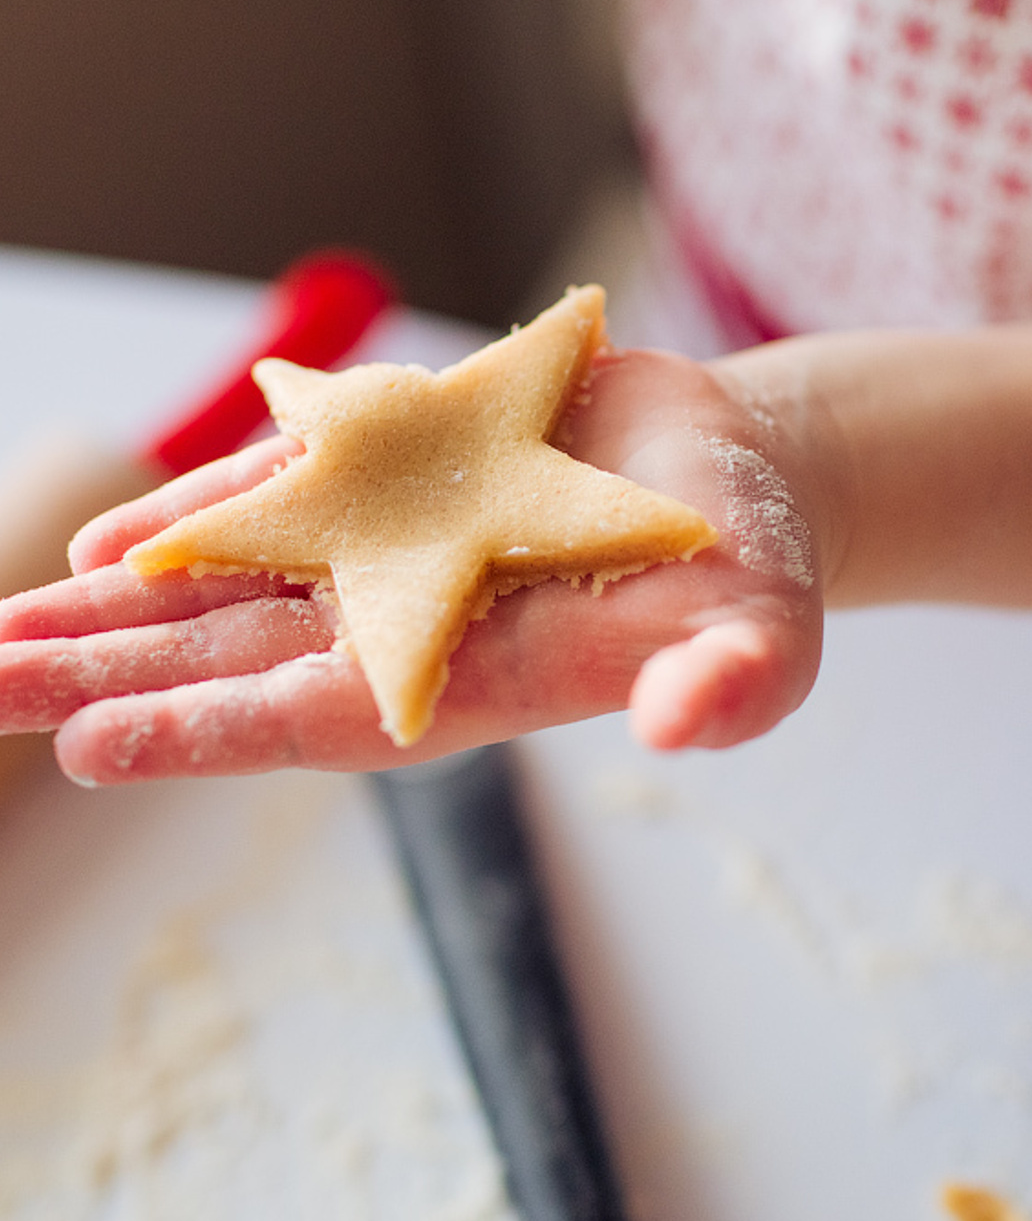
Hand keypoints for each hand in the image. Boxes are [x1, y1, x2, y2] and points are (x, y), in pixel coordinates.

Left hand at [0, 349, 827, 782]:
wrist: (727, 473)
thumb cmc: (749, 564)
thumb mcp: (766, 626)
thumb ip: (734, 681)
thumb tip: (686, 723)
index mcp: (486, 671)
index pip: (331, 716)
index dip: (218, 731)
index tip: (92, 748)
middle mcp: (419, 620)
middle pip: (248, 660)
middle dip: (117, 679)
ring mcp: (400, 545)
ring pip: (242, 582)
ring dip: (123, 607)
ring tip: (3, 632)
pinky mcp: (403, 472)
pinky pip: (285, 493)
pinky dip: (199, 512)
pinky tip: (113, 545)